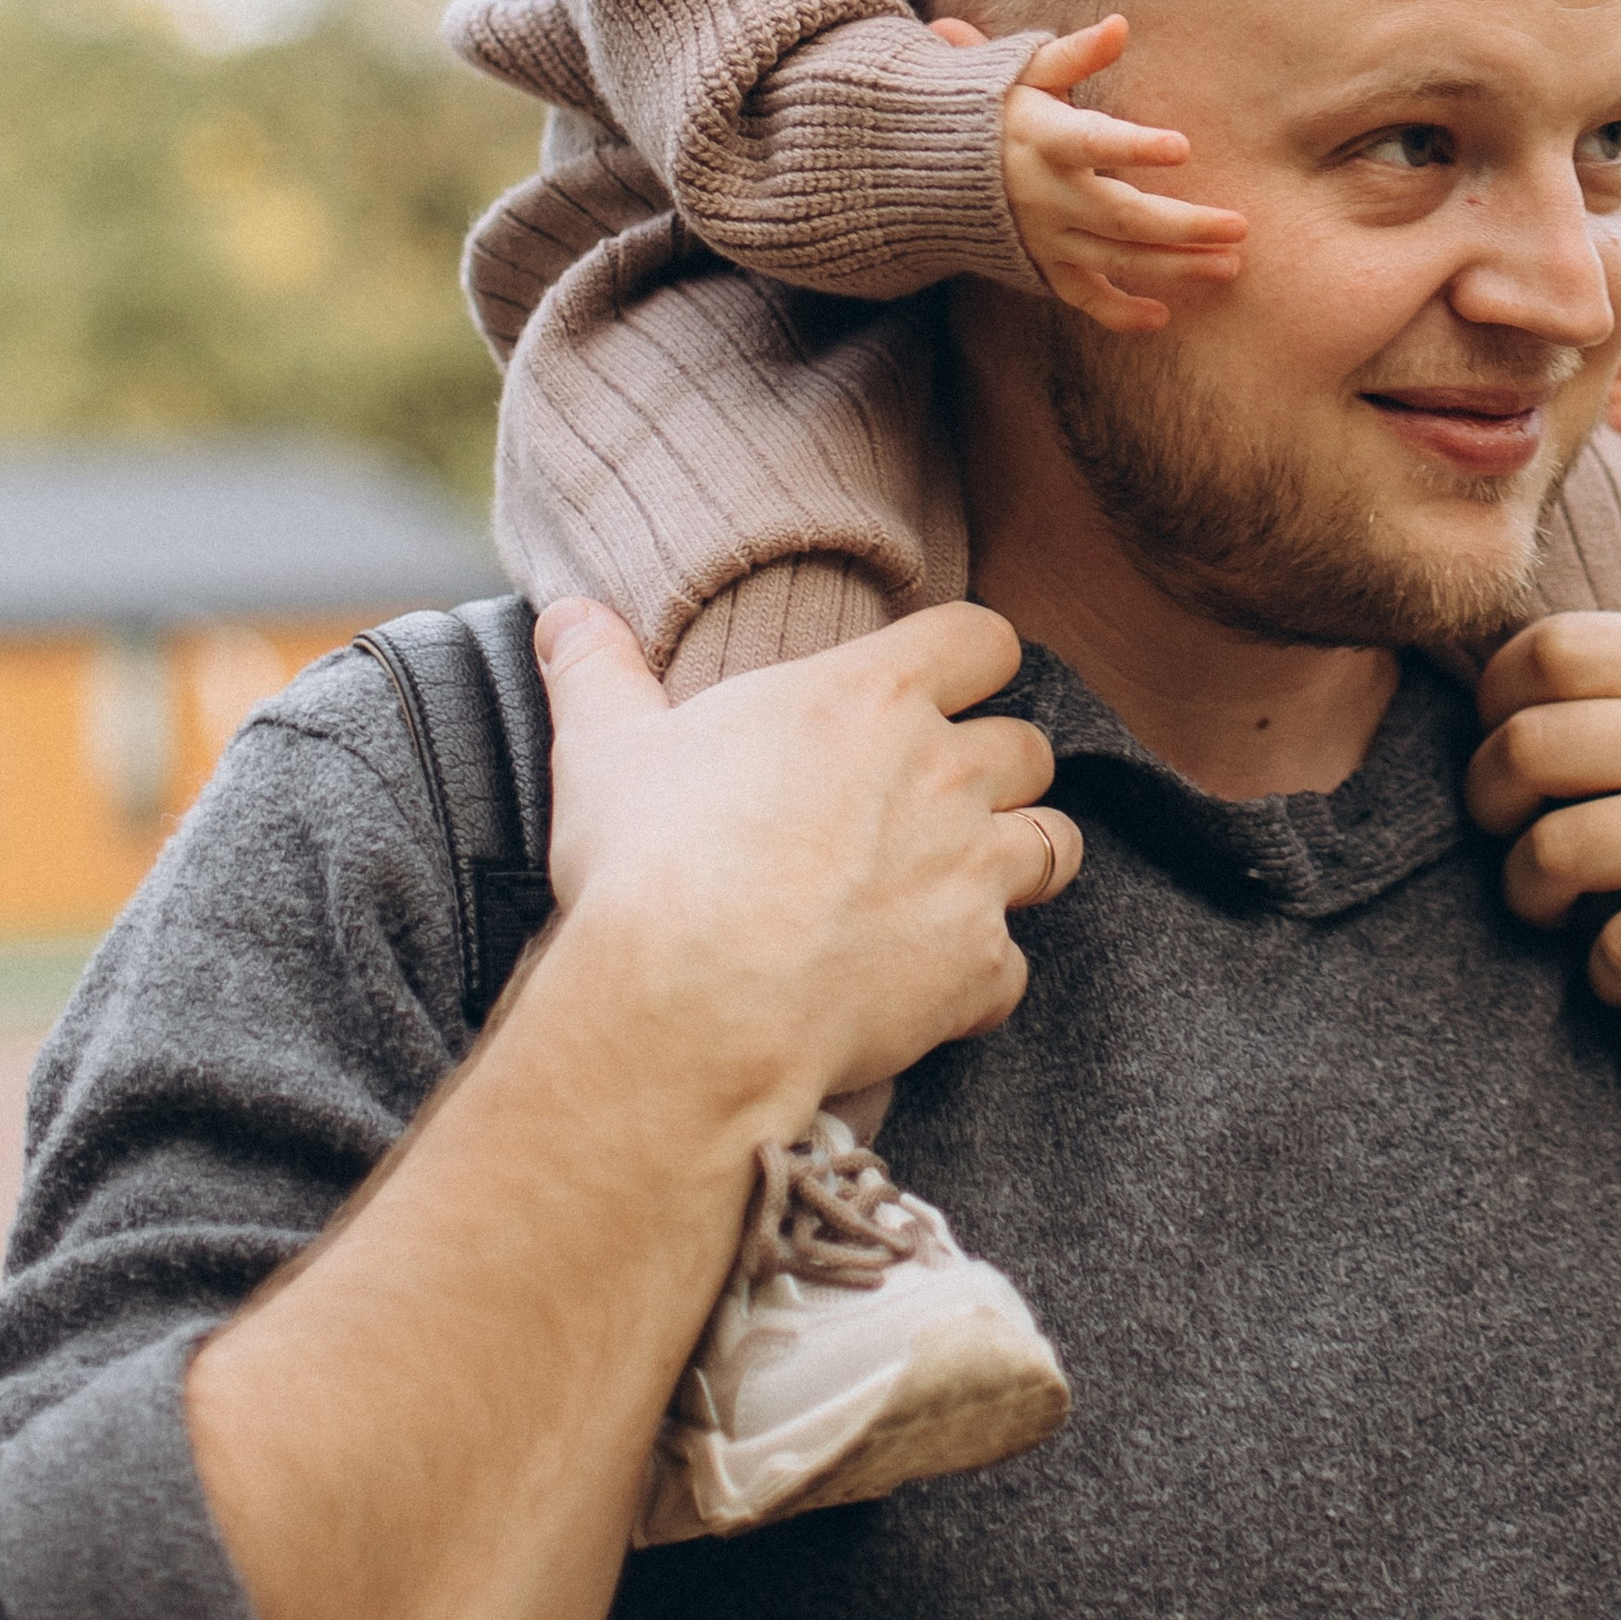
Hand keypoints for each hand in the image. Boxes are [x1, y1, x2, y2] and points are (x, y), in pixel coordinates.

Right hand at [537, 598, 1080, 1144]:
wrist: (688, 1006)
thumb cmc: (650, 866)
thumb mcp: (605, 750)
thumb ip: (597, 672)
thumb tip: (565, 613)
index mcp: (871, 696)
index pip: (984, 640)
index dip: (972, 665)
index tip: (940, 693)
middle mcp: (943, 772)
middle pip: (1028, 746)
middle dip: (995, 773)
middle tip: (932, 808)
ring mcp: (973, 871)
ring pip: (1055, 846)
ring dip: (1020, 862)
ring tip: (960, 887)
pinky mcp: (976, 966)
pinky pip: (1012, 967)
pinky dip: (979, 979)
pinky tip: (926, 992)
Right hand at [951, 11, 1247, 333]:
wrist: (924, 167)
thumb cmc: (993, 107)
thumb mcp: (1026, 71)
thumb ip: (1075, 54)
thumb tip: (1120, 26)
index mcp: (1044, 138)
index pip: (1093, 142)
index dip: (1135, 146)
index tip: (1183, 146)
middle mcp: (1045, 194)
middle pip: (1122, 216)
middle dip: (1184, 226)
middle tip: (1239, 227)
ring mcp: (1044, 236)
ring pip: (1116, 260)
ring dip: (1174, 268)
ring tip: (1229, 265)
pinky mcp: (1041, 265)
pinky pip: (1081, 298)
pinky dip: (1118, 313)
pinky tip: (1163, 317)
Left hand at [1466, 610, 1620, 1015]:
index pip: (1553, 648)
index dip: (1496, 699)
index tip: (1501, 742)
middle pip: (1529, 745)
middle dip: (1487, 799)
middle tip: (1504, 832)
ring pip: (1554, 849)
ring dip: (1529, 893)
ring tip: (1551, 910)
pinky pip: (1619, 944)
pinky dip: (1602, 971)